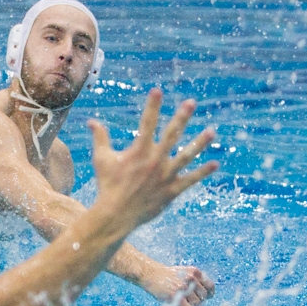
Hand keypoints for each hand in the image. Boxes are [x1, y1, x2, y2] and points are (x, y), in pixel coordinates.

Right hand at [88, 89, 216, 234]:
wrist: (116, 214)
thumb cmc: (108, 185)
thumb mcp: (102, 159)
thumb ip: (100, 138)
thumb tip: (91, 121)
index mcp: (138, 151)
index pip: (146, 123)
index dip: (152, 106)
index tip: (157, 91)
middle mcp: (155, 160)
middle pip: (171, 134)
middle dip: (182, 117)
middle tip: (191, 102)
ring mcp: (165, 175)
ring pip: (186, 155)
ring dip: (199, 143)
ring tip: (211, 131)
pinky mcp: (171, 190)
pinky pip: (190, 180)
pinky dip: (202, 172)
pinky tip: (214, 164)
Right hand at [144, 264, 215, 305]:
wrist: (151, 274)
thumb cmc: (168, 275)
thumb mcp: (184, 272)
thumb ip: (196, 280)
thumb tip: (208, 295)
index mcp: (194, 272)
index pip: (210, 286)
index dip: (210, 293)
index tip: (207, 297)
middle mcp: (191, 278)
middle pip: (204, 296)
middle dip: (200, 300)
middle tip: (192, 301)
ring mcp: (183, 287)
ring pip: (197, 303)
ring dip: (194, 305)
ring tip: (185, 303)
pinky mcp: (175, 296)